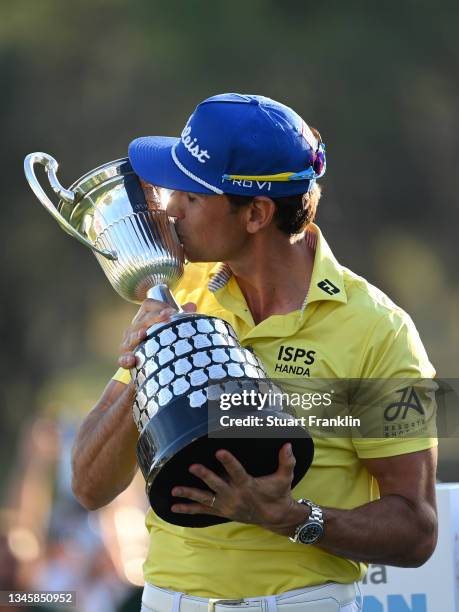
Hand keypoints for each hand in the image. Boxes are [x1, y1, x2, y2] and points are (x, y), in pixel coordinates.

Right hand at [118, 300, 196, 367]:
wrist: (157, 361)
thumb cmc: (167, 338)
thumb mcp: (175, 327)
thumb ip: (183, 317)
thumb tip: (192, 305)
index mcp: (145, 316)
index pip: (149, 305)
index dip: (159, 306)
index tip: (172, 311)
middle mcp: (135, 327)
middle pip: (141, 320)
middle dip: (153, 318)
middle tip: (166, 317)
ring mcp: (129, 342)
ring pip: (130, 337)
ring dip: (137, 335)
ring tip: (144, 333)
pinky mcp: (126, 359)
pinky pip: (122, 359)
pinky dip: (125, 359)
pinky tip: (132, 359)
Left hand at [171, 443, 308, 535]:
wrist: (276, 517)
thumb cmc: (279, 494)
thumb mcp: (285, 478)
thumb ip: (286, 461)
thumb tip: (289, 444)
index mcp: (248, 485)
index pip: (237, 471)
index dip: (228, 462)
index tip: (219, 451)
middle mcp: (235, 496)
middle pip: (217, 485)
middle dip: (204, 476)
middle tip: (193, 467)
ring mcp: (226, 505)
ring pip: (205, 499)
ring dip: (189, 494)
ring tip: (174, 490)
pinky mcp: (222, 512)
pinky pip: (202, 511)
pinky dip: (188, 509)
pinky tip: (174, 507)